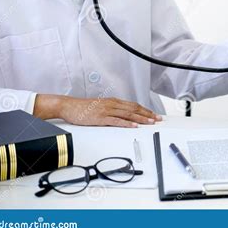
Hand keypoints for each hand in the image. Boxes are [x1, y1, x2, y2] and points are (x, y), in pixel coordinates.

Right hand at [34, 94, 161, 127]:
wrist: (69, 106)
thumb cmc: (84, 108)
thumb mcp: (101, 106)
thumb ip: (113, 109)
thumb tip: (124, 115)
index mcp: (113, 101)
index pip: (133, 105)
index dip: (145, 110)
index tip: (154, 114)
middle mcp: (112, 104)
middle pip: (134, 109)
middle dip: (147, 114)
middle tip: (158, 119)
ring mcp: (107, 110)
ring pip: (128, 114)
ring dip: (141, 119)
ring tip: (150, 122)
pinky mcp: (101, 117)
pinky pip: (117, 121)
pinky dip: (127, 124)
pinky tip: (134, 126)